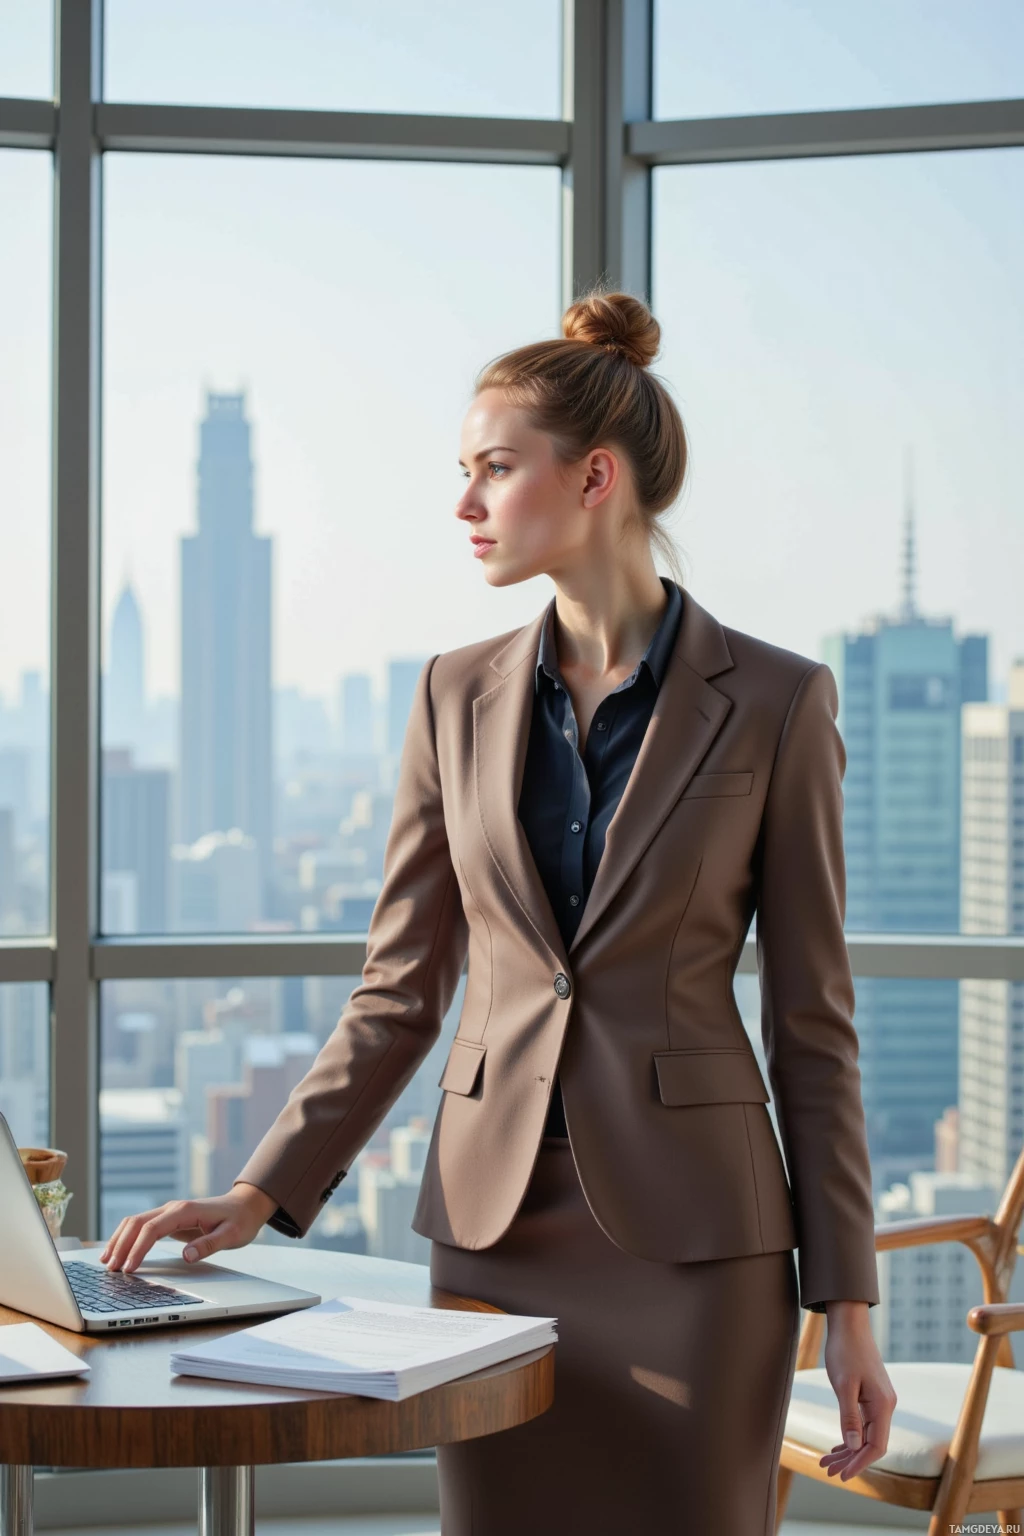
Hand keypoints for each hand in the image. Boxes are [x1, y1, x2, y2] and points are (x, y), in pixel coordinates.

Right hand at [99, 1183, 278, 1273]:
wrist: (246, 1205)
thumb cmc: (240, 1221)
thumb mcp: (231, 1235)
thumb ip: (209, 1245)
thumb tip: (186, 1256)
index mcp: (185, 1211)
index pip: (152, 1229)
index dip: (138, 1249)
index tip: (129, 1269)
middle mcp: (173, 1208)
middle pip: (137, 1223)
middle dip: (121, 1245)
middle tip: (110, 1270)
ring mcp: (169, 1212)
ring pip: (135, 1222)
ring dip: (119, 1240)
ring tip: (107, 1262)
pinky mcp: (169, 1219)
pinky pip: (142, 1226)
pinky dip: (127, 1237)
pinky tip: (119, 1250)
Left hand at [818, 1301, 896, 1481]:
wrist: (849, 1323)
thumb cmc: (845, 1350)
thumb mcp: (843, 1384)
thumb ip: (849, 1416)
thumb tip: (852, 1446)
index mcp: (883, 1405)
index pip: (876, 1446)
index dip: (859, 1463)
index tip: (842, 1476)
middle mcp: (885, 1406)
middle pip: (870, 1443)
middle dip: (850, 1460)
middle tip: (827, 1471)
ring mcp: (879, 1401)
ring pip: (865, 1434)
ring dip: (847, 1449)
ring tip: (826, 1462)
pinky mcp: (870, 1396)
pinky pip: (862, 1423)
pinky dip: (849, 1435)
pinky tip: (837, 1446)